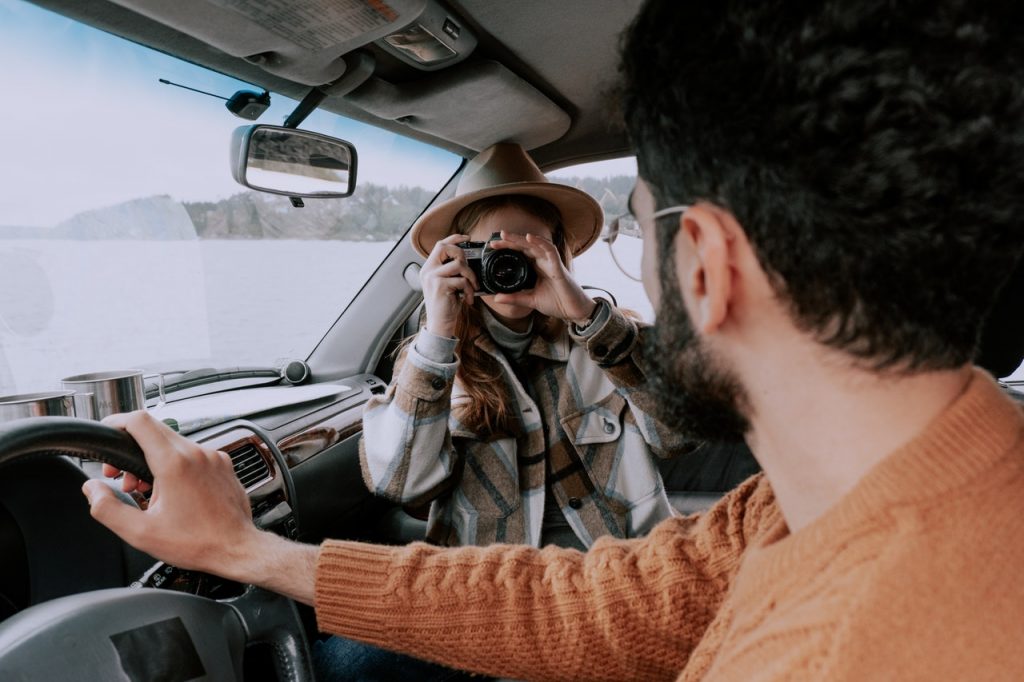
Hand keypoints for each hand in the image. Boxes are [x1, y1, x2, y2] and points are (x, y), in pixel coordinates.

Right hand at [81, 411, 261, 577]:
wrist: (237, 549)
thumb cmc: (196, 543)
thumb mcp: (141, 532)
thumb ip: (108, 508)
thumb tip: (92, 489)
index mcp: (175, 463)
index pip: (140, 422)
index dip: (116, 422)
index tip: (106, 433)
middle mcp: (197, 453)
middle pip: (155, 429)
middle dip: (131, 447)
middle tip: (120, 475)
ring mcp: (214, 457)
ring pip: (174, 442)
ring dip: (152, 457)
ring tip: (145, 488)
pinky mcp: (223, 465)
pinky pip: (192, 453)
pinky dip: (174, 463)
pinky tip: (170, 490)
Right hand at [420, 234, 479, 336]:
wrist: (440, 323)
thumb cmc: (446, 304)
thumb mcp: (447, 284)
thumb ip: (451, 271)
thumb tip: (466, 259)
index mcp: (429, 268)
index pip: (440, 244)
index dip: (454, 238)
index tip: (467, 238)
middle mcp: (428, 270)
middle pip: (446, 247)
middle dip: (462, 254)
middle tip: (468, 269)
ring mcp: (432, 277)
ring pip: (458, 264)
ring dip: (470, 276)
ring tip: (472, 288)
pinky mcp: (440, 285)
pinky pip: (461, 280)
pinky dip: (469, 290)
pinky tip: (468, 299)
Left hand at [489, 231, 596, 323]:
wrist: (574, 311)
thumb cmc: (558, 303)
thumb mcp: (531, 300)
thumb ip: (514, 298)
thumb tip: (496, 298)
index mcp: (537, 267)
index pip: (520, 253)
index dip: (508, 248)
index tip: (493, 247)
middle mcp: (543, 262)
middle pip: (525, 246)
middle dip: (510, 241)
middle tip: (495, 239)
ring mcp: (551, 263)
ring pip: (535, 245)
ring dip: (521, 239)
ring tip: (506, 235)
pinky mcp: (559, 267)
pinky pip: (550, 250)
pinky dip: (540, 243)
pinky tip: (530, 238)